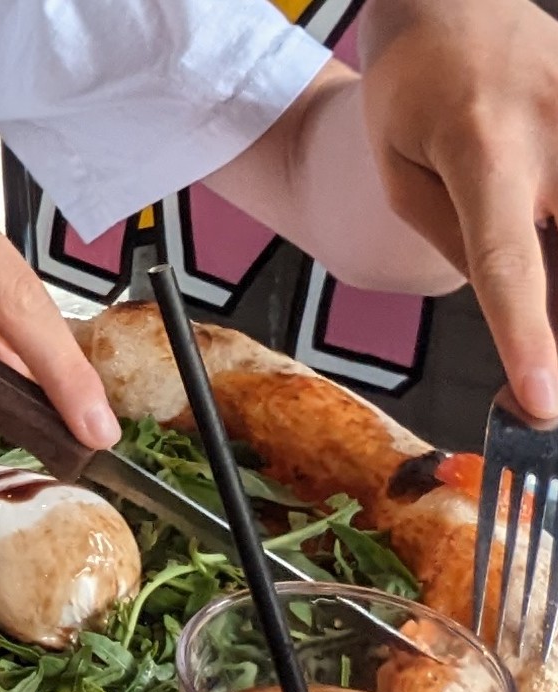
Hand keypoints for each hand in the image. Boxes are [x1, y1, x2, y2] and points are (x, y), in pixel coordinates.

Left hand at [360, 0, 557, 419]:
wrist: (452, 4)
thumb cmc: (412, 97)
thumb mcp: (402, 178)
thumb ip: (458, 242)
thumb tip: (520, 303)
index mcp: (482, 154)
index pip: (508, 263)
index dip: (530, 337)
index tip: (546, 399)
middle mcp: (554, 131)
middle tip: (548, 383)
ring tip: (538, 309)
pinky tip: (548, 247)